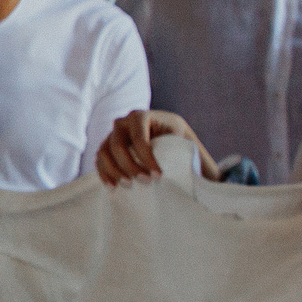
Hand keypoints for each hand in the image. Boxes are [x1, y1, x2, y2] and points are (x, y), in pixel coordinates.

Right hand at [96, 110, 220, 183]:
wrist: (164, 136)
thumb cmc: (175, 139)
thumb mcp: (180, 140)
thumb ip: (181, 151)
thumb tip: (202, 176)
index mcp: (141, 116)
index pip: (139, 138)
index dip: (147, 158)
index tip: (158, 176)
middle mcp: (122, 122)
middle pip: (118, 145)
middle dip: (130, 166)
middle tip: (143, 182)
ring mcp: (111, 134)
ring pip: (105, 152)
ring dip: (114, 170)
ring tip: (128, 186)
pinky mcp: (106, 147)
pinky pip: (99, 159)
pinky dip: (104, 172)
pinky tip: (113, 186)